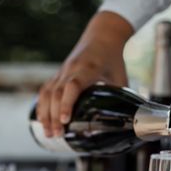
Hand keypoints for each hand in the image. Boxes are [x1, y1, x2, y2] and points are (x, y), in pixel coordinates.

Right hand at [37, 11, 133, 137]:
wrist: (102, 36)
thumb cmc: (113, 59)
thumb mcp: (121, 78)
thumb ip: (121, 99)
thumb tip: (128, 122)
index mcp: (88, 69)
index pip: (72, 86)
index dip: (66, 103)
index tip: (65, 120)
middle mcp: (71, 69)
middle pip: (56, 93)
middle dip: (53, 116)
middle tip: (56, 135)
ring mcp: (62, 71)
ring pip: (47, 92)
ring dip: (45, 113)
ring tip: (47, 133)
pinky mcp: (57, 74)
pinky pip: (45, 90)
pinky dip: (42, 106)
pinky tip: (42, 121)